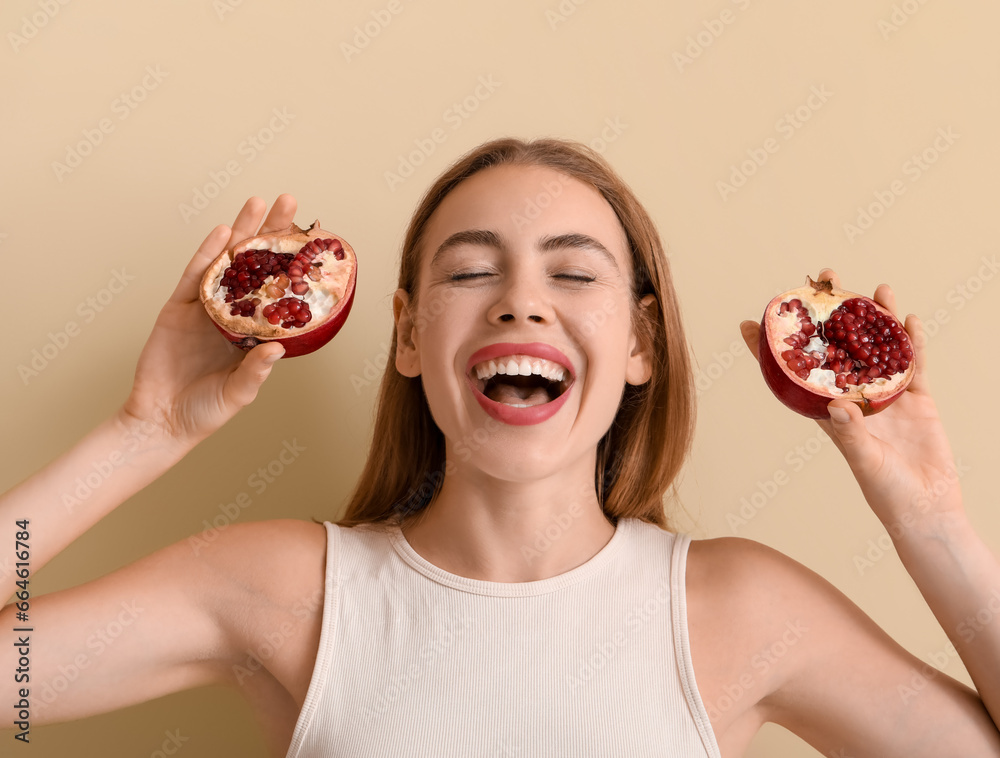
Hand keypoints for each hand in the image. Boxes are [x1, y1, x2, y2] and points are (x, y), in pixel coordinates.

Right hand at [119, 195, 296, 448]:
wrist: (160, 420)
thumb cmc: (205, 410)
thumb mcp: (239, 392)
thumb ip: (256, 371)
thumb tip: (278, 349)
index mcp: (254, 332)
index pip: (279, 291)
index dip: (292, 266)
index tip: (313, 241)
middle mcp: (233, 314)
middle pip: (256, 266)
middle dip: (271, 234)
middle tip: (290, 202)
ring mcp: (205, 308)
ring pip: (226, 263)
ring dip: (241, 232)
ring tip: (259, 203)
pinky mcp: (178, 308)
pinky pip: (195, 276)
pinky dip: (208, 254)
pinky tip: (223, 233)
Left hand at [739, 269, 963, 532]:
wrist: (927, 507)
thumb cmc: (886, 491)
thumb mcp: (862, 462)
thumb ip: (850, 435)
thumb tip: (836, 406)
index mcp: (828, 411)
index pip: (793, 373)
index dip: (771, 349)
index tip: (748, 323)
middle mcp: (854, 395)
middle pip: (839, 346)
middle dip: (833, 313)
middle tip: (825, 278)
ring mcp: (886, 394)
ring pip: (879, 346)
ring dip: (878, 318)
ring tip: (875, 289)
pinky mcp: (917, 398)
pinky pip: (914, 363)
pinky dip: (913, 342)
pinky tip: (909, 319)